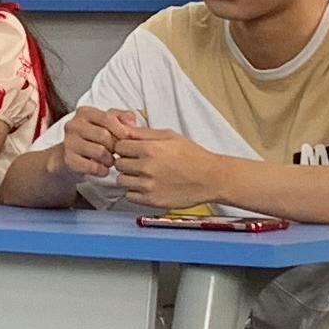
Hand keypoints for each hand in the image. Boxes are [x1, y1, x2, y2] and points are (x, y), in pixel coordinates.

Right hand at [59, 105, 136, 179]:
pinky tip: (103, 169)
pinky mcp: (68, 160)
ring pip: (100, 152)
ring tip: (110, 161)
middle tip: (118, 152)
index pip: (107, 118)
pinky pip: (93, 167)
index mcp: (84, 112)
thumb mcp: (106, 122)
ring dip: (110, 160)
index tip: (128, 139)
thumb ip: (121, 117)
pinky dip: (103, 170)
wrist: (69, 154)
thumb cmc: (92, 137)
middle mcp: (74, 125)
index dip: (121, 130)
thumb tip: (132, 122)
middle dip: (115, 146)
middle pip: (104, 136)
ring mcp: (69, 142)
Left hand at [93, 122, 225, 210]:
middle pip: (118, 164)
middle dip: (126, 162)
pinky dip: (134, 192)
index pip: (119, 146)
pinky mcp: (151, 201)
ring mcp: (148, 186)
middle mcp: (146, 168)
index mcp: (149, 149)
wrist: (210, 178)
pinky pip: (129, 196)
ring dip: (129, 177)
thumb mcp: (170, 136)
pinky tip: (146, 186)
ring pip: (121, 181)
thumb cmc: (193, 156)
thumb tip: (124, 128)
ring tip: (142, 175)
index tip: (131, 150)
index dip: (124, 147)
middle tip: (137, 162)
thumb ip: (144, 133)